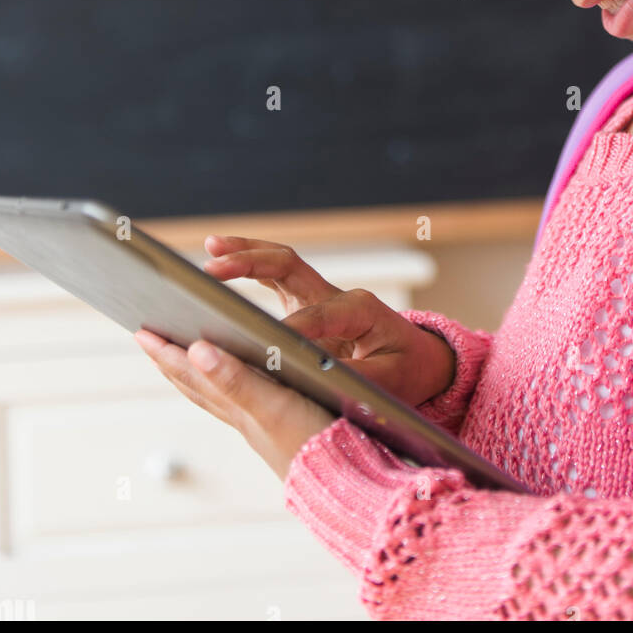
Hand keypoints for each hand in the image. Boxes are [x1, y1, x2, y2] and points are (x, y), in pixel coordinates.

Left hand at [134, 329, 334, 483]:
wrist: (349, 481)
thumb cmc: (313, 442)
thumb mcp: (273, 406)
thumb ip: (236, 379)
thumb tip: (195, 350)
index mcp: (238, 405)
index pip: (192, 374)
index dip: (166, 352)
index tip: (142, 332)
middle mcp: (244, 415)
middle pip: (197, 386)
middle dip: (173, 362)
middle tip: (149, 340)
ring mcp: (260, 424)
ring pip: (215, 396)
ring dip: (194, 375)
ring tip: (180, 359)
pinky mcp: (279, 428)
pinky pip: (239, 402)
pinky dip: (226, 387)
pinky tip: (234, 385)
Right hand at [201, 234, 456, 406]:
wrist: (422, 359)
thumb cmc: (407, 371)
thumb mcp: (390, 383)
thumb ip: (358, 382)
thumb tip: (324, 383)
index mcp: (360, 310)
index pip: (317, 315)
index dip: (291, 329)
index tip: (264, 346)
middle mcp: (336, 294)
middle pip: (290, 265)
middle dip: (251, 264)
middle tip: (212, 270)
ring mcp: (320, 294)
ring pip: (279, 262)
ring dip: (244, 253)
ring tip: (210, 248)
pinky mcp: (308, 301)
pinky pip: (275, 276)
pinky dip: (248, 266)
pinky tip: (216, 263)